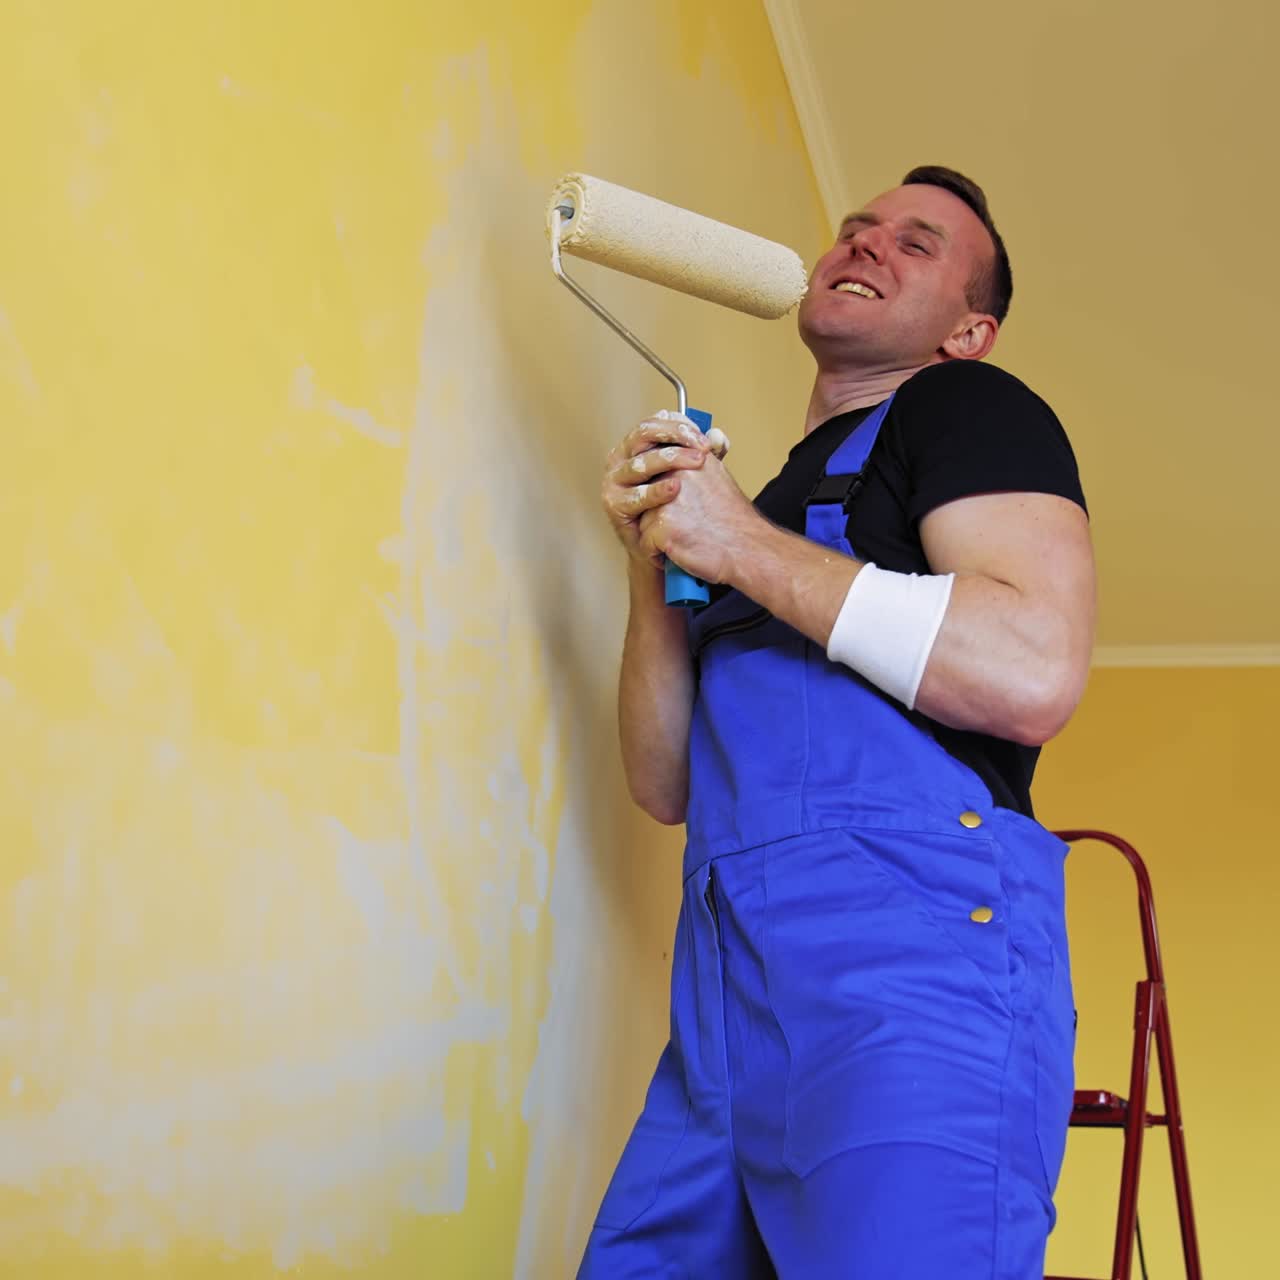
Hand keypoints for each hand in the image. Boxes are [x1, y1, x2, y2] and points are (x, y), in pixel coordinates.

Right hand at [602, 411, 722, 568]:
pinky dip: (656, 491)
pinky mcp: (614, 504)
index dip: (681, 426)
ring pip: (640, 463)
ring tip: (696, 463)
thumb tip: (720, 436)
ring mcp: (614, 481)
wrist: (661, 547)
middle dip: (676, 437)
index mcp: (637, 445)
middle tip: (703, 448)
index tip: (706, 438)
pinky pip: (635, 495)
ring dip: (670, 460)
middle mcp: (621, 457)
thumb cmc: (674, 508)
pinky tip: (676, 488)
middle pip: (644, 434)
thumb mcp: (693, 476)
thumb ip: (705, 455)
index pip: (656, 422)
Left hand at [637, 446, 758, 585]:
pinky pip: (645, 544)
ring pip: (644, 521)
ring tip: (687, 540)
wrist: (749, 551)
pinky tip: (681, 553)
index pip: (659, 474)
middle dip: (662, 516)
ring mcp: (667, 501)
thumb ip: (695, 468)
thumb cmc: (736, 523)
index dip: (667, 498)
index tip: (686, 511)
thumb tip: (677, 460)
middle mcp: (677, 474)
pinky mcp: (662, 527)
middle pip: (649, 497)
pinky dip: (658, 554)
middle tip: (689, 527)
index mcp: (691, 459)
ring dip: (658, 535)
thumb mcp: (719, 480)